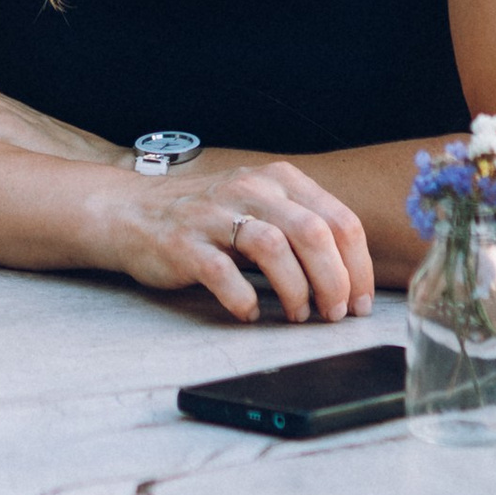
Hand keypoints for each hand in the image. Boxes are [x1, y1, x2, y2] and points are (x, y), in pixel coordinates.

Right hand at [112, 154, 374, 326]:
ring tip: (297, 315)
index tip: (362, 301)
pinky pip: (224, 274)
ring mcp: (215, 214)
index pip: (340, 219)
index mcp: (279, 180)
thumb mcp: (261, 207)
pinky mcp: (185, 243)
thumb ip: (302, 227)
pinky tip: (248, 313)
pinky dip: (244, 300)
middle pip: (313, 233)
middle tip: (335, 314)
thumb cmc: (209, 219)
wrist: (133, 213)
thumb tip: (352, 277)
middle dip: (335, 282)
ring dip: (297, 292)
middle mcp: (251, 189)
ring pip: (274, 248)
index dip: (359, 267)